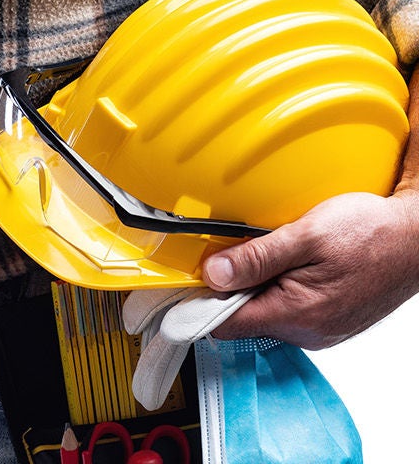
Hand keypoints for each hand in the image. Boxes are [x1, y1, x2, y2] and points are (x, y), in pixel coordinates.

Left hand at [206, 192, 418, 348]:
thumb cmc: (374, 233)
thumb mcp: (307, 235)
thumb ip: (256, 257)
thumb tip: (213, 273)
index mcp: (296, 314)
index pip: (222, 325)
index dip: (200, 302)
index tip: (191, 279)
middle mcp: (308, 331)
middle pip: (242, 318)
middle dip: (233, 287)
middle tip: (242, 252)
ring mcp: (321, 329)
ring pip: (266, 312)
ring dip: (260, 285)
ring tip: (280, 255)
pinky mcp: (330, 321)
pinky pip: (290, 309)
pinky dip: (282, 287)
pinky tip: (297, 264)